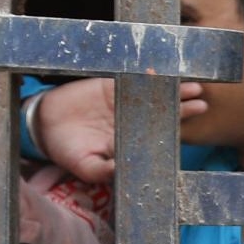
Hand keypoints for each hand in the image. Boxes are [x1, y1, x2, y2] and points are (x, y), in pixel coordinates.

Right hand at [28, 77, 205, 182]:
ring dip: (172, 90)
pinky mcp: (108, 86)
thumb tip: (120, 171)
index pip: (160, 134)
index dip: (176, 130)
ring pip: (152, 95)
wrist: (42, 126)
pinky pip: (129, 79)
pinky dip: (144, 75)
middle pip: (163, 113)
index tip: (189, 131)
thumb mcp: (85, 167)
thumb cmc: (67, 151)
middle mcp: (131, 120)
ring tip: (192, 87)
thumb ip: (104, 171)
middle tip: (201, 103)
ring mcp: (121, 102)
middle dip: (182, 108)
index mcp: (132, 141)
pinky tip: (159, 72)